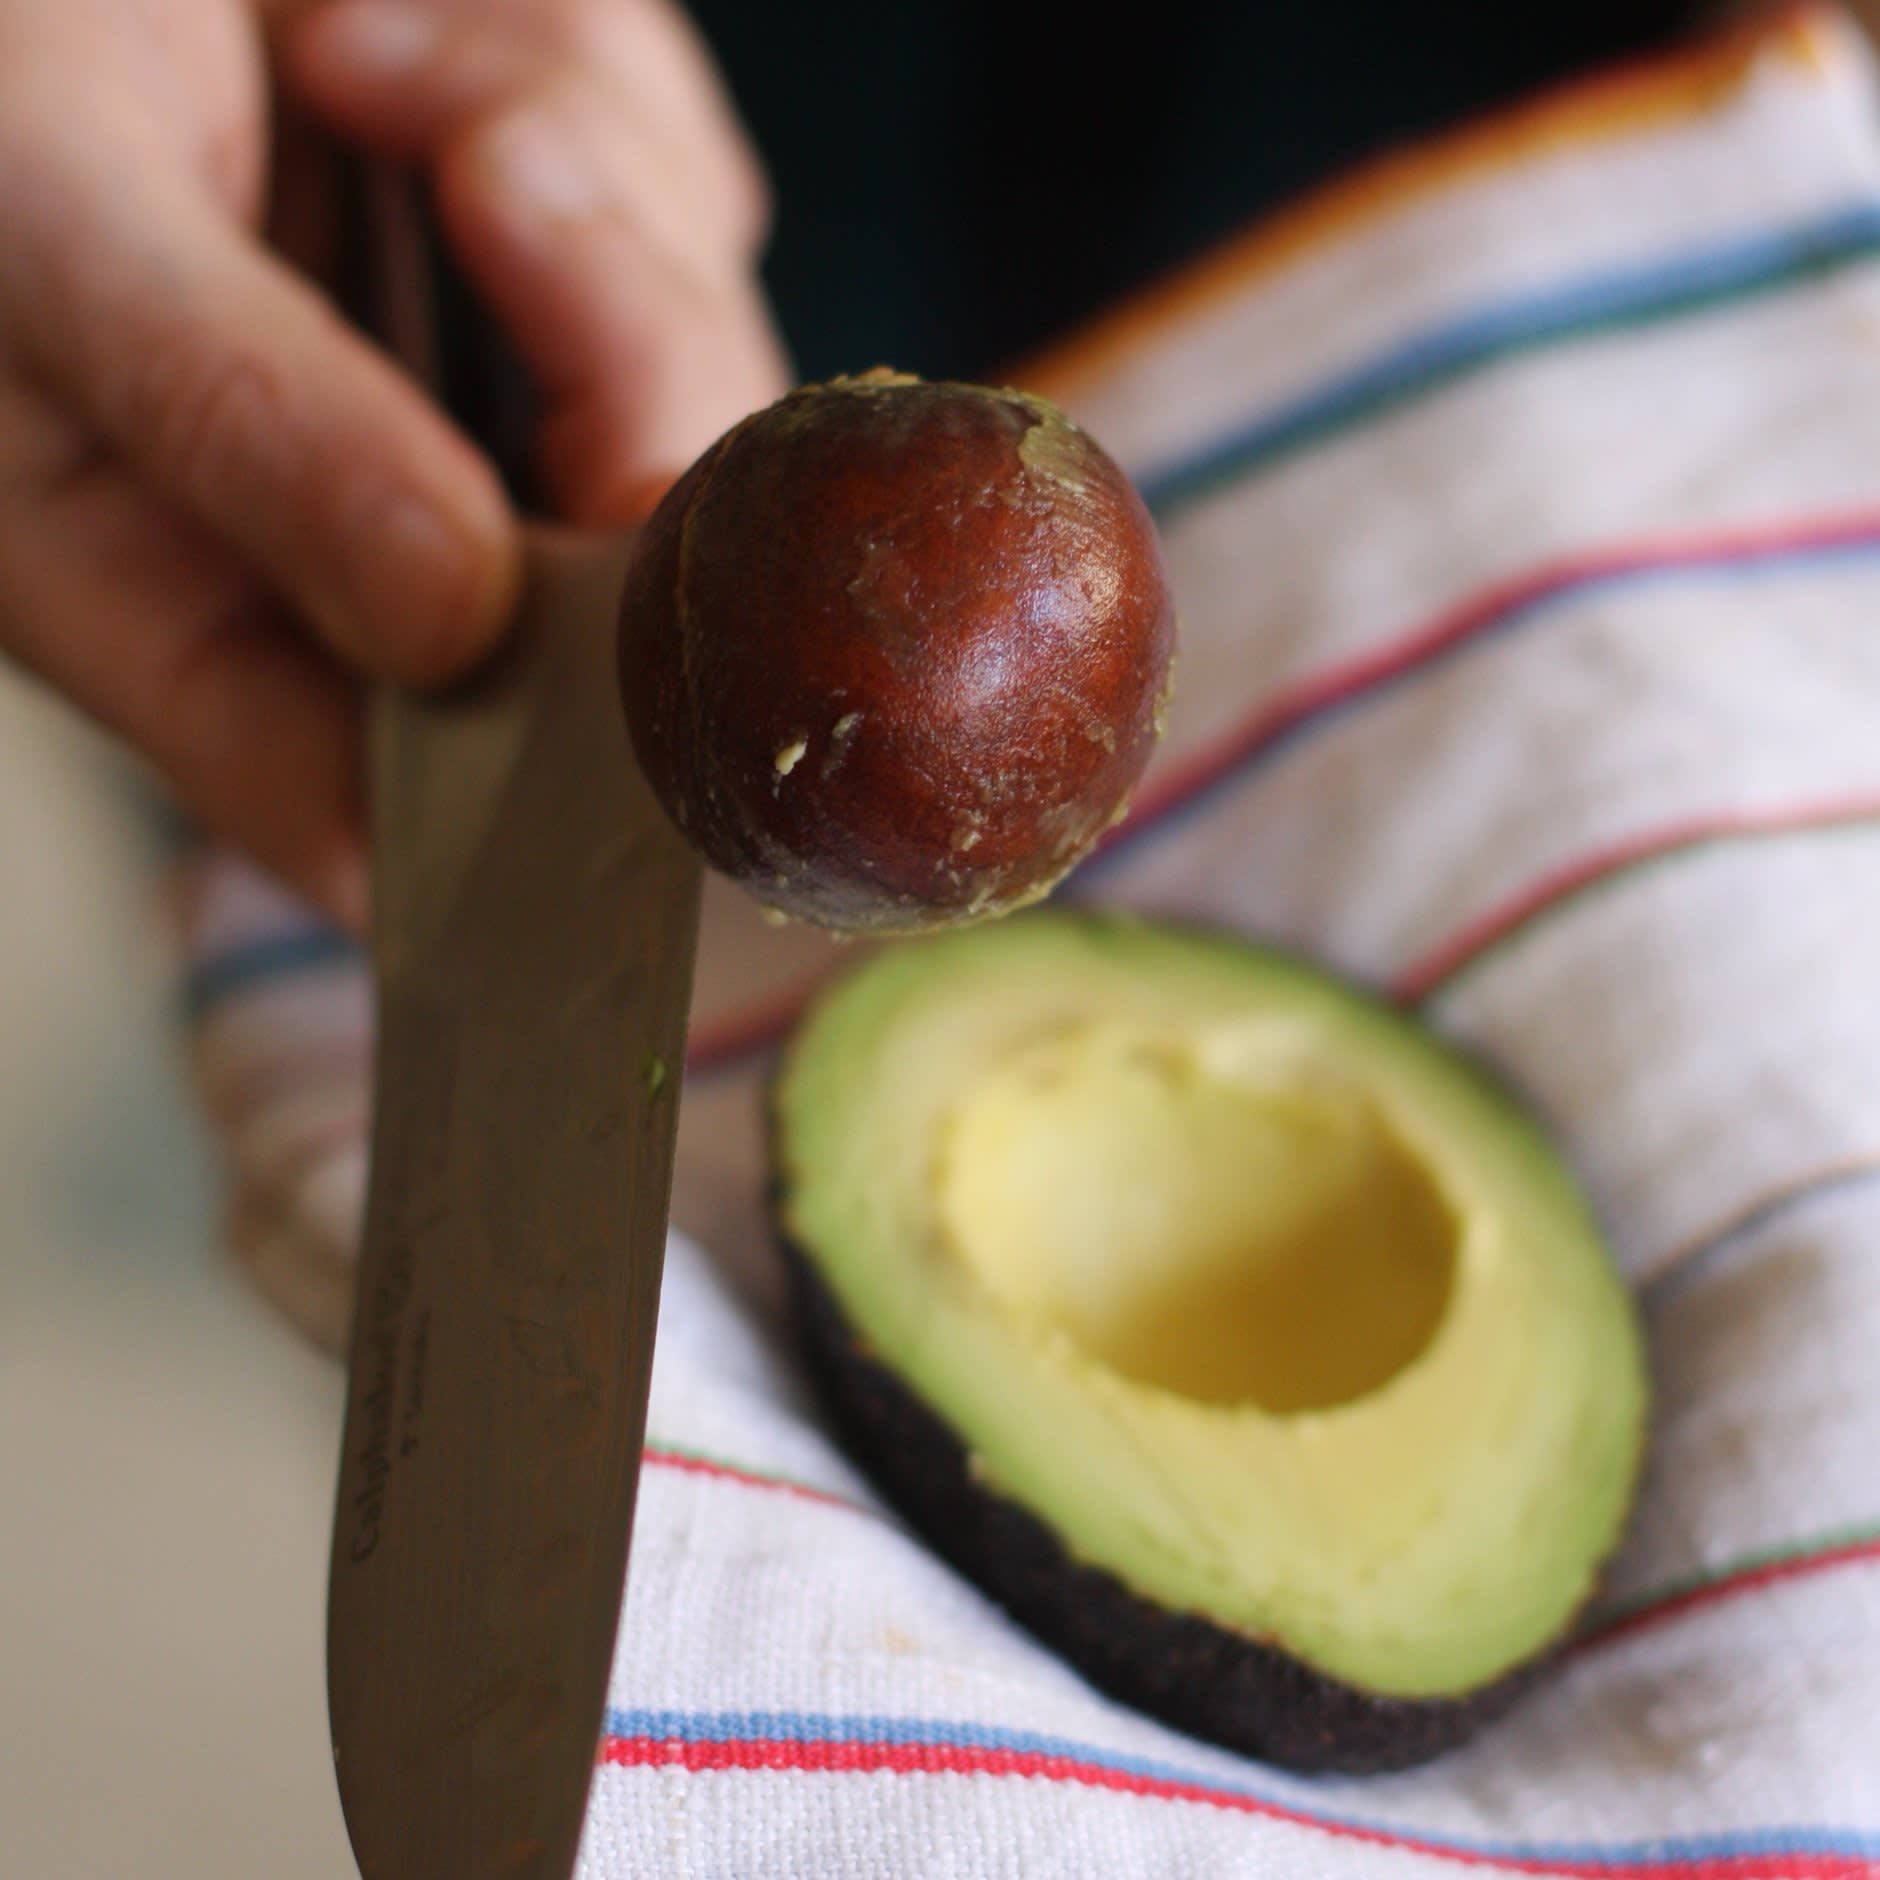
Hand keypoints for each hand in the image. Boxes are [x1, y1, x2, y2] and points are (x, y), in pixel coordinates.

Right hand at [0, 0, 790, 925]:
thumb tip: (452, 615)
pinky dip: (575, 88)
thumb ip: (236, 425)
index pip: (410, 811)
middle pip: (636, 587)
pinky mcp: (570, 278)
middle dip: (606, 350)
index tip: (634, 631)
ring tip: (344, 56)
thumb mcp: (41, 223)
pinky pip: (688, 208)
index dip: (549, 774)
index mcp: (201, 608)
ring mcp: (493, 414)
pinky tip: (402, 43)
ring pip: (696, 380)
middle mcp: (371, 546)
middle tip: (477, 172)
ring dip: (564, 174)